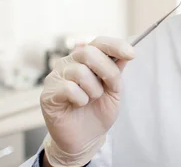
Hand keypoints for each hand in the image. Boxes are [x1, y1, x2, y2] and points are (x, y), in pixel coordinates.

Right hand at [40, 36, 134, 166]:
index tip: (132, 53)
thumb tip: (127, 51)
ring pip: (80, 72)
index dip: (116, 45)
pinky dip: (81, 99)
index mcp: (86, 59)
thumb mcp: (114, 90)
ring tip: (91, 99)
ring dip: (94, 90)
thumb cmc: (98, 111)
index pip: (99, 42)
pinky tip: (79, 105)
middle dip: (107, 70)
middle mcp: (69, 63)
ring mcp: (56, 77)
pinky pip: (70, 89)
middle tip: (111, 87)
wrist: (85, 138)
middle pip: (89, 53)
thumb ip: (117, 70)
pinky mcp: (48, 94)